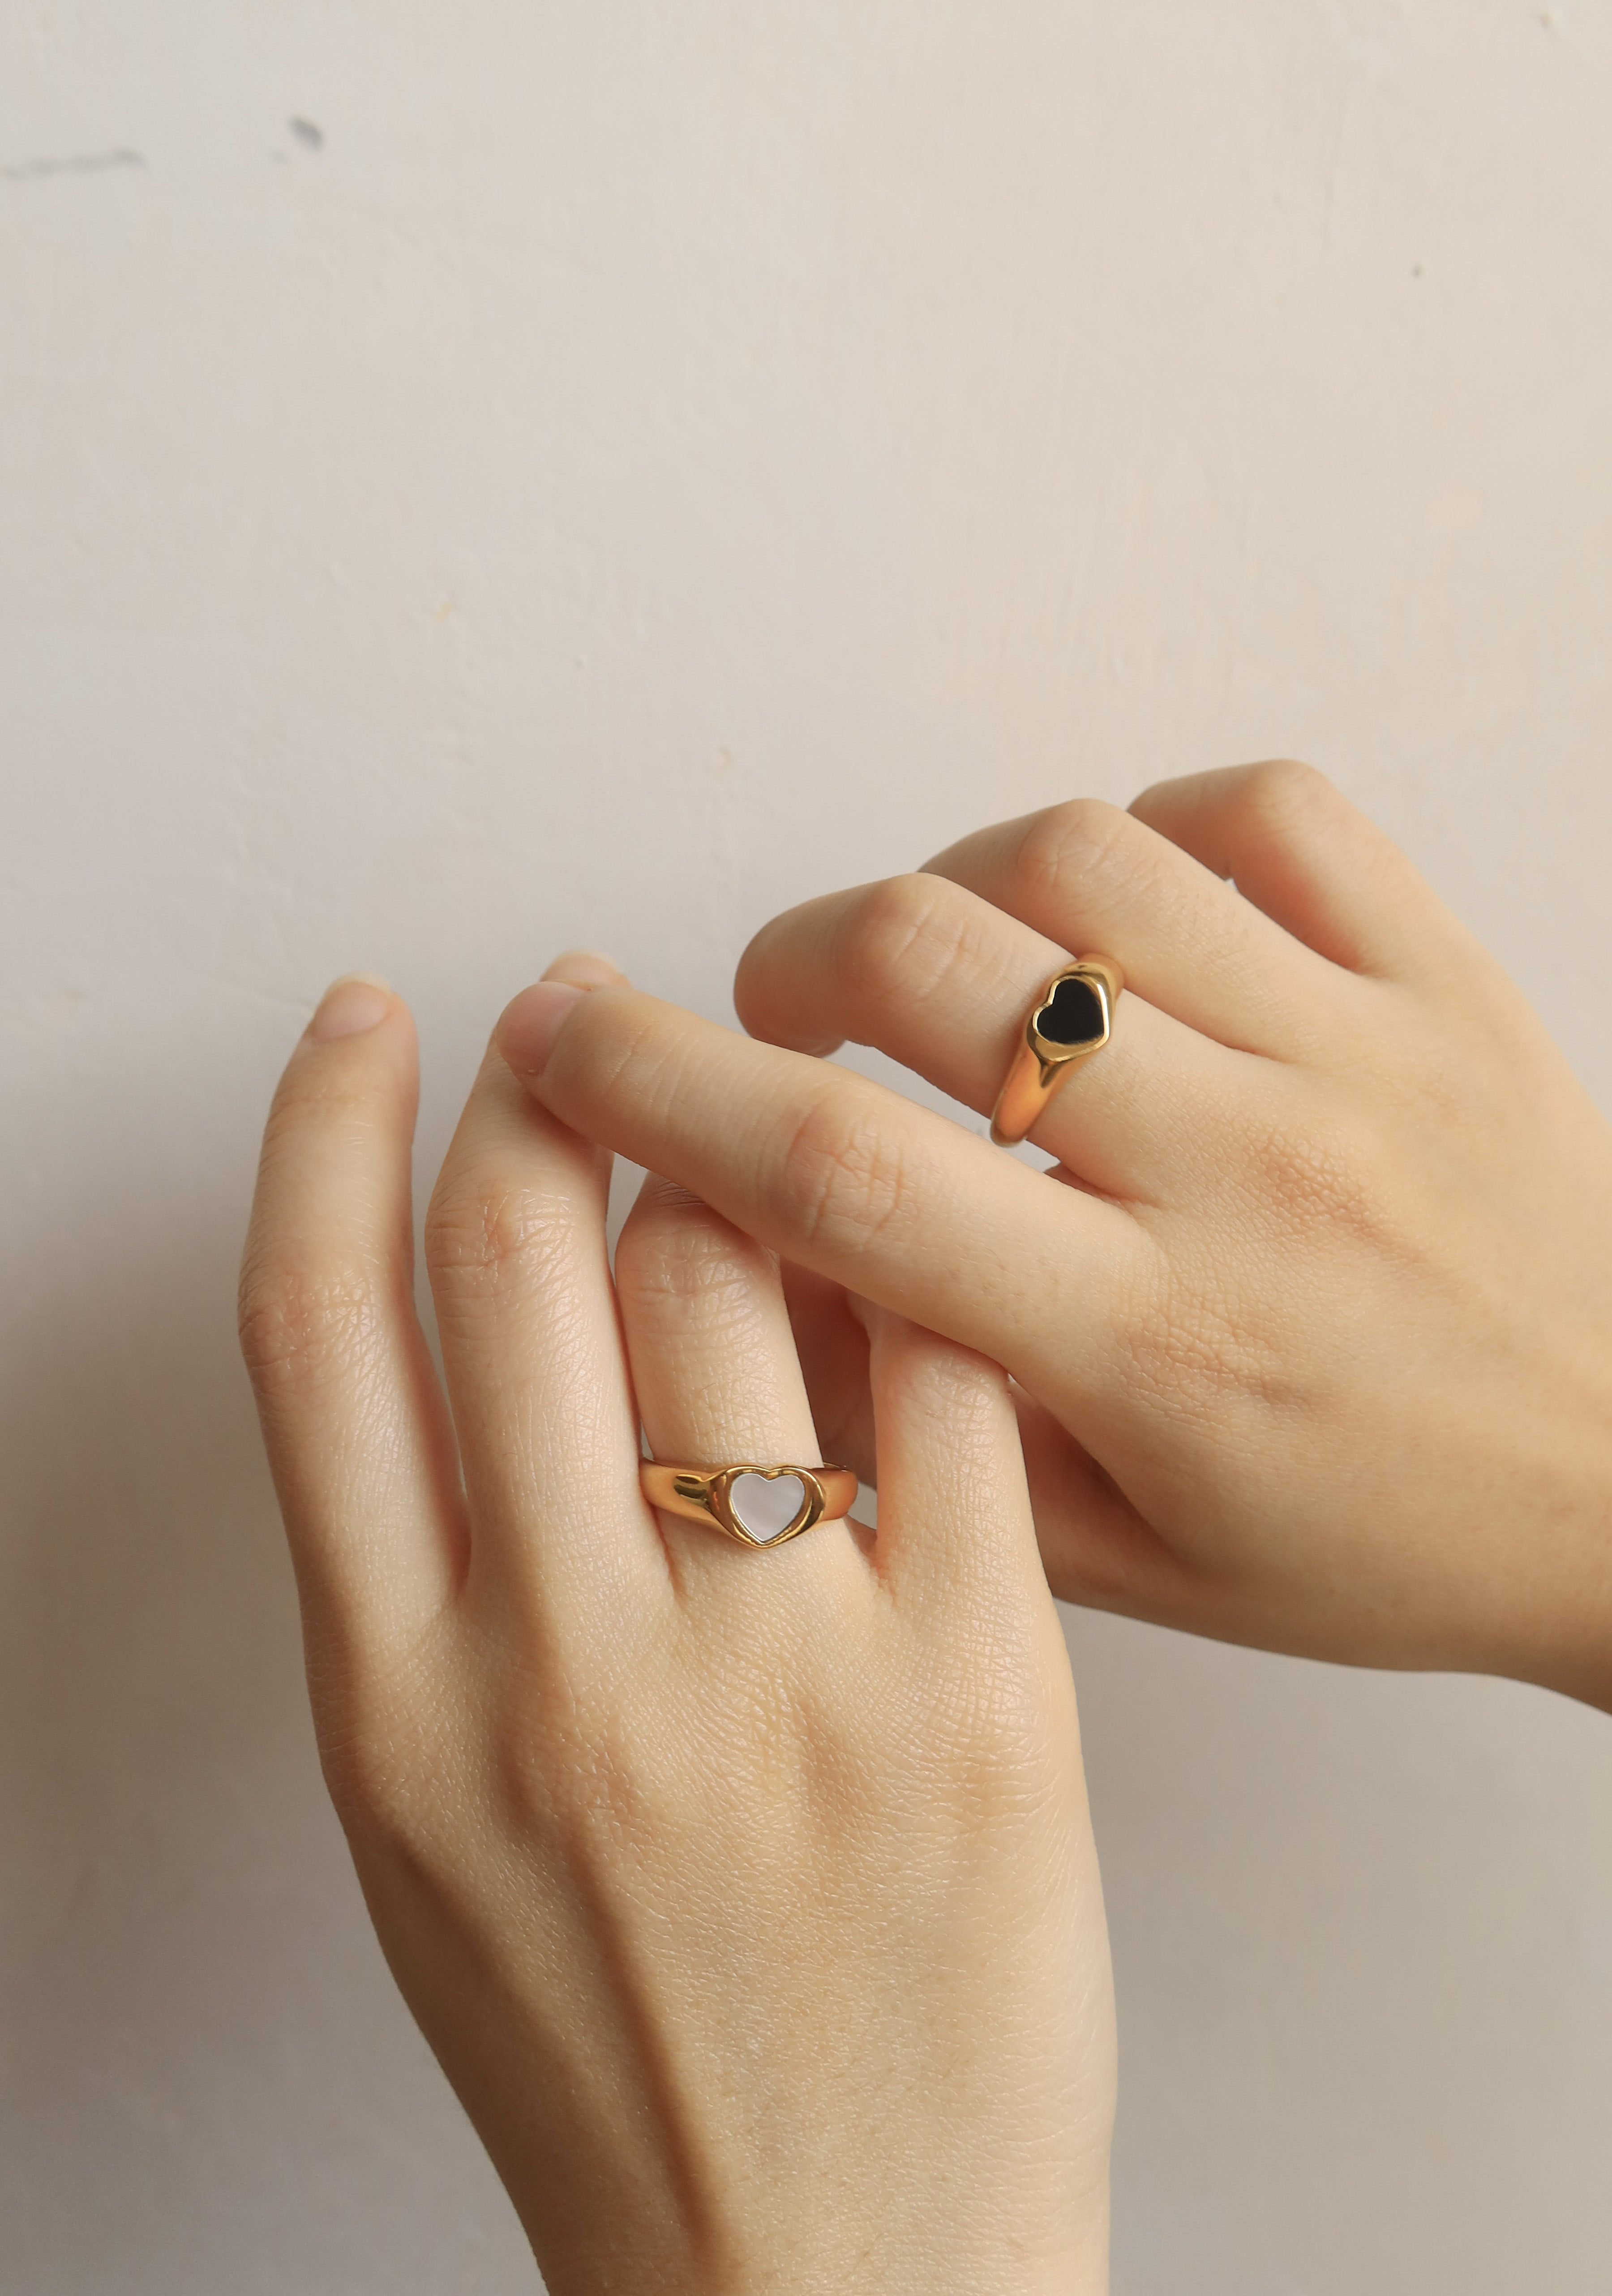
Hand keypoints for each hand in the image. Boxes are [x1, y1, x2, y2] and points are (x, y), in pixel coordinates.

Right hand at [239, 961, 1114, 2295]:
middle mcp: (571, 1666)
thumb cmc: (614, 2047)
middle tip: (593, 1026)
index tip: (370, 1021)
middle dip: (555, 1081)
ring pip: (738, 1267)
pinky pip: (939, 1384)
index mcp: (401, 1700)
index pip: (316, 1325)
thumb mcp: (432, 1824)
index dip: (328, 1130)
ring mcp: (786, 1676)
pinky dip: (922, 1267)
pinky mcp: (985, 1691)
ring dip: (743, 1154)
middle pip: (521, 1249)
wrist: (825, 2279)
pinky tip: (920, 1228)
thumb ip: (433, 1580)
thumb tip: (473, 1311)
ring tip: (767, 1139)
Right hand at [498, 768, 1611, 1711]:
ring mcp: (1359, 1051)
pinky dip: (1154, 824)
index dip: (659, 1085)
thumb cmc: (1391, 1539)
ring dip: (960, 884)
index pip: (843, 1174)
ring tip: (953, 969)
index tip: (562, 1037)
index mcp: (1155, 1340)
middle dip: (793, 953)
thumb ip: (932, 1438)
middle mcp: (1248, 1174)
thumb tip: (755, 1294)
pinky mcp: (1444, 974)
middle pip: (937, 961)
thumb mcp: (1140, 1563)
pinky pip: (1269, 807)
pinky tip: (1118, 918)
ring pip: (1083, 858)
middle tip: (780, 1012)